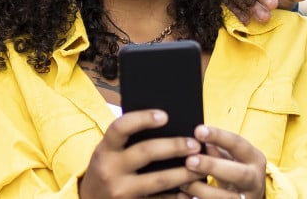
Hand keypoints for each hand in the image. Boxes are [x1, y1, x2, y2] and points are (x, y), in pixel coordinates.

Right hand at [80, 110, 205, 198]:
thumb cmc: (106, 170)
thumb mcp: (108, 153)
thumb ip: (128, 141)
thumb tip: (166, 125)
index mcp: (104, 150)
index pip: (121, 128)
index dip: (142, 119)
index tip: (165, 115)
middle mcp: (110, 170)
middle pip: (146, 152)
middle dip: (174, 146)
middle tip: (195, 144)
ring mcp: (121, 192)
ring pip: (158, 181)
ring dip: (184, 174)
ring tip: (201, 168)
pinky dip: (176, 197)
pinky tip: (190, 191)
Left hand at [180, 125, 267, 198]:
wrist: (249, 197)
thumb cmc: (235, 171)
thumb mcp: (230, 158)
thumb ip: (216, 150)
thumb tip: (197, 139)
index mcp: (254, 159)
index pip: (237, 144)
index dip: (218, 136)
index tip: (198, 131)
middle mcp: (255, 180)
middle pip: (238, 174)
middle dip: (213, 166)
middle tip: (190, 161)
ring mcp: (247, 198)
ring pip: (227, 197)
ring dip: (202, 190)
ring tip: (182, 182)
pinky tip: (184, 197)